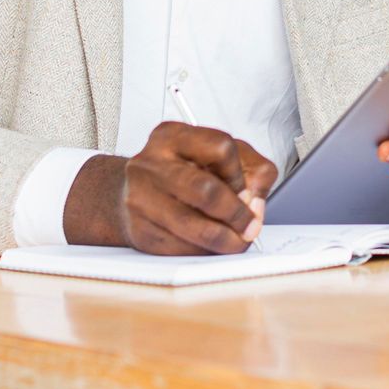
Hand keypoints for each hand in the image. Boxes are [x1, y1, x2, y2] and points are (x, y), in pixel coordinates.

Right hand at [63, 122, 277, 254]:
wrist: (133, 193)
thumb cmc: (183, 172)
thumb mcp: (220, 156)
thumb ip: (253, 170)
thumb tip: (255, 203)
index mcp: (172, 136)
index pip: (221, 148)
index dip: (241, 174)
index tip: (246, 191)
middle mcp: (151, 164)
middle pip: (206, 190)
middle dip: (237, 214)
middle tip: (249, 226)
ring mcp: (141, 198)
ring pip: (194, 227)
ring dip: (225, 240)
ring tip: (237, 241)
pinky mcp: (140, 231)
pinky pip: (181, 249)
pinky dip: (204, 252)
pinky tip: (210, 245)